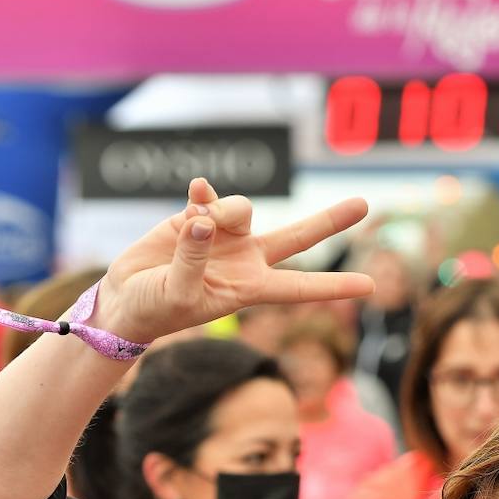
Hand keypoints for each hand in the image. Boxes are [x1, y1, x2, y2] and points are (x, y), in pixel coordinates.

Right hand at [94, 178, 372, 341]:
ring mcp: (226, 235)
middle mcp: (247, 258)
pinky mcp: (199, 216)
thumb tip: (205, 222)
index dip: (334, 286)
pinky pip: (210, 196)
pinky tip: (197, 190)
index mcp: (251, 287)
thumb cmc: (157, 308)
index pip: (301, 287)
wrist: (128, 297)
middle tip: (364, 204)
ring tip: (192, 230)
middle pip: (299, 236)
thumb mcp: (177, 292)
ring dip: (221, 214)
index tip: (370, 286)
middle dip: (331, 220)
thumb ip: (193, 258)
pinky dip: (204, 194)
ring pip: (243, 209)